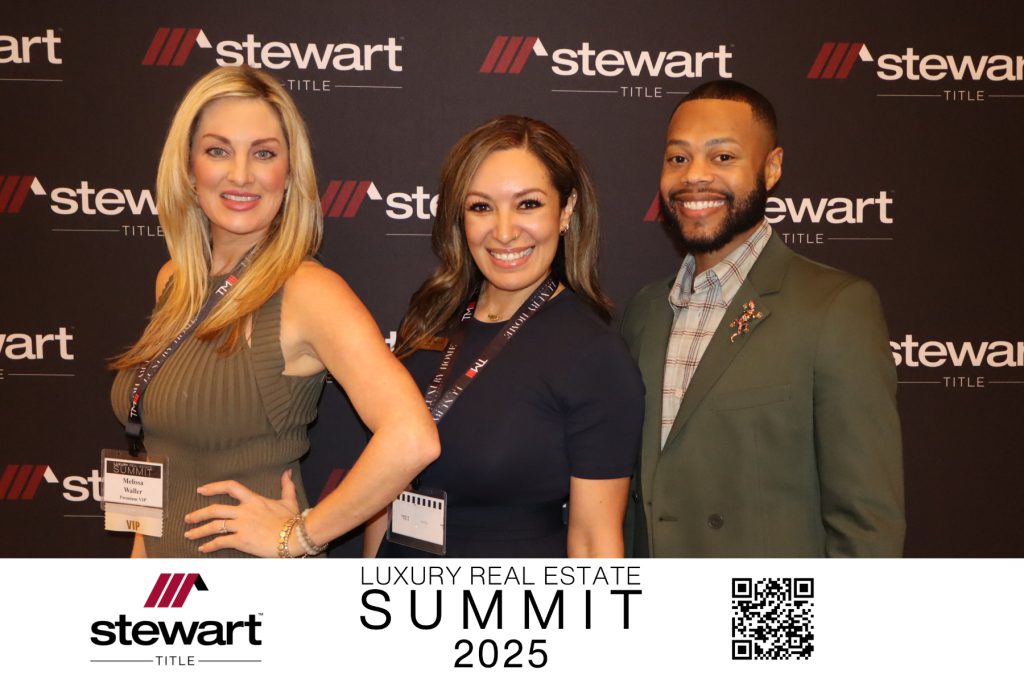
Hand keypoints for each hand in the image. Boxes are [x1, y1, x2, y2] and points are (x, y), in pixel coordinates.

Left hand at [184, 470, 300, 555]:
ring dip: (199, 531)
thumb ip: (286, 486)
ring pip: (214, 526)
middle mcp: (244, 511)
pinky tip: (203, 548)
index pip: (230, 487)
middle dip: (198, 514)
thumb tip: (287, 472)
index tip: (201, 490)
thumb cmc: (293, 520)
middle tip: (188, 518)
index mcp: (253, 499)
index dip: (213, 487)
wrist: (296, 536)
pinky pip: (221, 542)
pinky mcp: (242, 540)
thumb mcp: (289, 501)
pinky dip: (210, 545)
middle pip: (215, 509)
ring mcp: (242, 526)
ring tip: (189, 534)